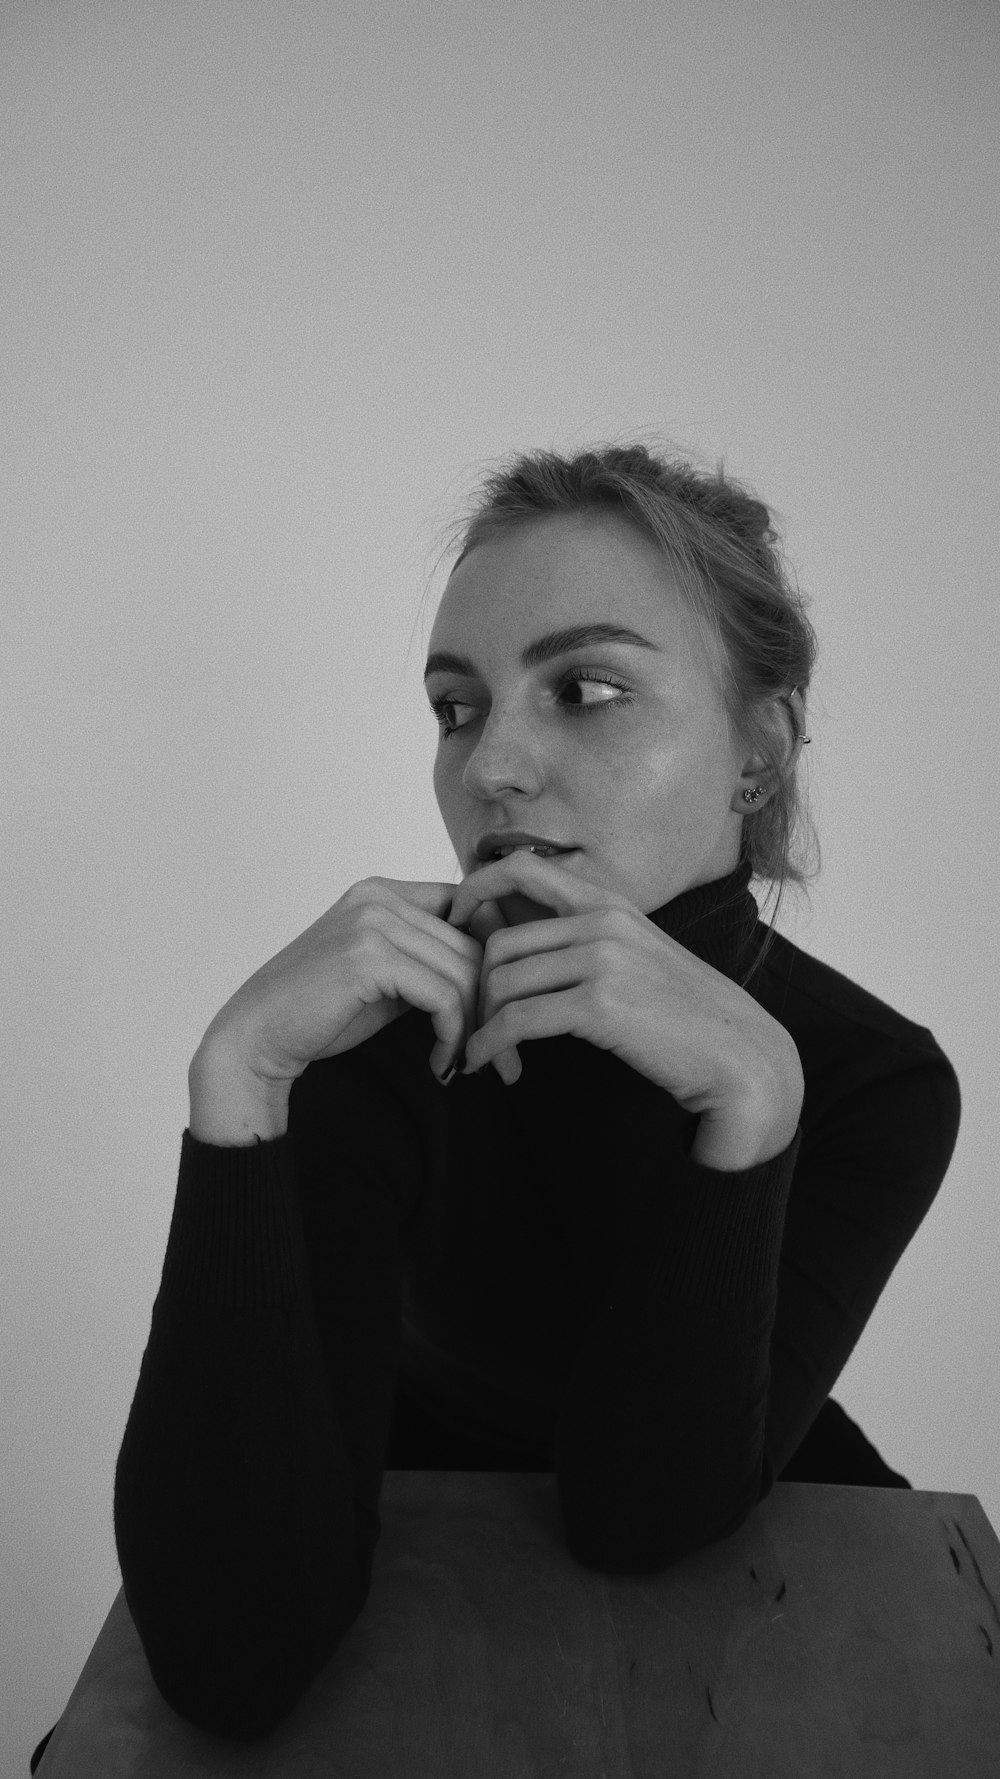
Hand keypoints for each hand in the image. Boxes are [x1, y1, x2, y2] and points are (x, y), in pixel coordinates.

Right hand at [194, 875, 488, 1093]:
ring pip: (465, 972)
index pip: (471, 909)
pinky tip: (440, 1063)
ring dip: (474, 1026)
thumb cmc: (318, 1012)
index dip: (493, 958)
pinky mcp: (369, 957)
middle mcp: (379, 898)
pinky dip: (452, 1036)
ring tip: (466, 1061)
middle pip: (474, 943)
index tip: (495, 1010)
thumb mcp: (383, 976)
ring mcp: (372, 923)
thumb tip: (492, 972)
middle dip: (492, 1000)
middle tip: (496, 1051)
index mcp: (382, 892)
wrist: (257, 1036)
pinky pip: (443, 996)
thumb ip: (426, 960)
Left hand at [447, 850, 801, 1126]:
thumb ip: (587, 942)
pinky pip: (517, 1020)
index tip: (452, 927)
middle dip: (473, 986)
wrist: (738, 1056)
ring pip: (501, 981)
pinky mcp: (600, 1004)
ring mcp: (602, 960)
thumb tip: (524, 947)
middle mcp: (603, 921)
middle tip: (468, 1022)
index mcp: (610, 903)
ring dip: (481, 1023)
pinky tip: (486, 1064)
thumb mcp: (637, 958)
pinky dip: (490, 1045)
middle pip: (499, 942)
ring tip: (480, 1051)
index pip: (520, 868)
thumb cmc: (684, 1016)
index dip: (473, 890)